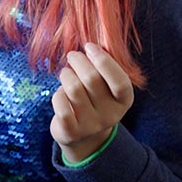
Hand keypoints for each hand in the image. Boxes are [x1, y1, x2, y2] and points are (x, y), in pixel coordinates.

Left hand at [50, 42, 133, 163]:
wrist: (83, 138)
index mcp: (124, 101)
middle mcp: (110, 115)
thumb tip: (92, 44)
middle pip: (92, 80)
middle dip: (79, 62)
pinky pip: (61, 104)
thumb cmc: (94, 102)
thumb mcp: (106, 89)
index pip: (120, 81)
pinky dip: (57, 94)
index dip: (104, 61)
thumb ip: (104, 69)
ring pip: (74, 89)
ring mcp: (90, 125)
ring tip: (66, 73)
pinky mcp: (71, 132)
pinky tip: (60, 94)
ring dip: (67, 75)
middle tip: (72, 56)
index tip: (89, 46)